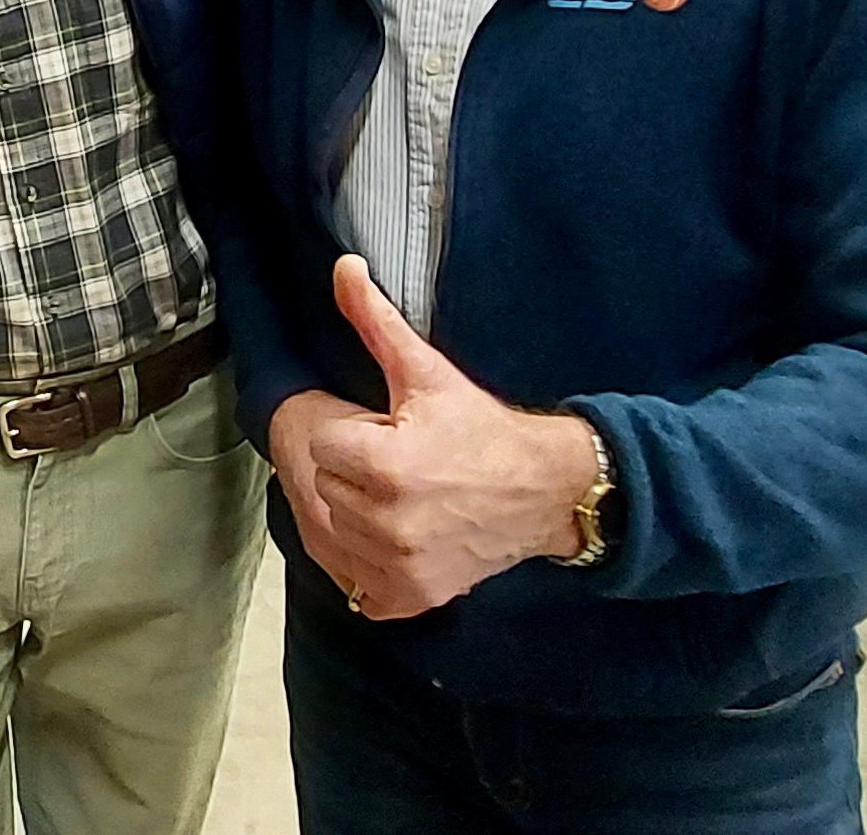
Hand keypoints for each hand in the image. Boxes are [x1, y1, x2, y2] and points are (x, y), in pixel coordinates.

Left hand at [282, 258, 600, 620]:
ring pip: (335, 534)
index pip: (322, 445)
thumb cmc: (483, 430)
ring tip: (401, 497)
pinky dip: (368, 564)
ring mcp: (398, 567)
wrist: (545, 491)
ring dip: (358, 515)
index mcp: (384, 465)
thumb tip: (343, 268)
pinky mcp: (409, 598)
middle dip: (352, 472)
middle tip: (399, 463)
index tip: (385, 431)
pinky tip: (398, 536)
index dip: (351, 434)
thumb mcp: (428, 372)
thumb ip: (375, 323)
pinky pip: (355, 585)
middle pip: (325, 488)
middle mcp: (387, 523)